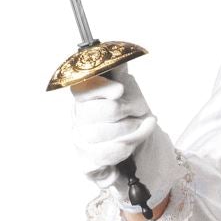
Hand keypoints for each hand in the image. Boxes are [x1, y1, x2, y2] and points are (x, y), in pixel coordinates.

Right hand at [68, 63, 178, 207]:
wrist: (139, 151)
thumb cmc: (130, 118)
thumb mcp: (129, 92)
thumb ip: (120, 75)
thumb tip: (118, 58)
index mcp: (85, 97)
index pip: (82, 89)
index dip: (100, 88)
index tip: (119, 90)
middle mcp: (78, 119)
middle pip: (91, 112)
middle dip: (121, 111)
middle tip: (140, 111)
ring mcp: (80, 141)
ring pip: (97, 135)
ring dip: (127, 130)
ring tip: (142, 126)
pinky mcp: (86, 163)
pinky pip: (100, 156)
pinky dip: (121, 149)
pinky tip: (132, 145)